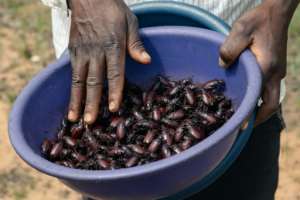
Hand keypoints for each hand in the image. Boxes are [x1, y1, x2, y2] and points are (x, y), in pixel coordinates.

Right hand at [67, 0, 150, 123]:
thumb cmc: (113, 10)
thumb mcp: (130, 22)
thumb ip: (136, 44)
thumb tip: (146, 61)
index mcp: (113, 46)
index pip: (114, 74)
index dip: (114, 92)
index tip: (113, 108)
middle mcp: (96, 51)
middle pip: (94, 81)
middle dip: (92, 103)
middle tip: (90, 122)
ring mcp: (82, 51)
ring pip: (79, 80)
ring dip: (76, 100)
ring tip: (74, 118)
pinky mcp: (72, 50)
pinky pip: (72, 72)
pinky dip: (71, 88)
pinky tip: (70, 100)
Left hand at [219, 1, 293, 125]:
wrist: (276, 12)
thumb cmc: (258, 20)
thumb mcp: (241, 30)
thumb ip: (230, 49)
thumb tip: (222, 66)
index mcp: (266, 68)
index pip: (259, 98)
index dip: (251, 114)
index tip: (241, 126)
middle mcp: (275, 74)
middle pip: (271, 104)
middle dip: (260, 118)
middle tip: (245, 126)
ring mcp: (278, 71)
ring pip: (272, 97)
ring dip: (261, 108)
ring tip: (246, 115)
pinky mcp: (276, 67)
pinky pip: (270, 88)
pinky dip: (261, 97)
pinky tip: (249, 96)